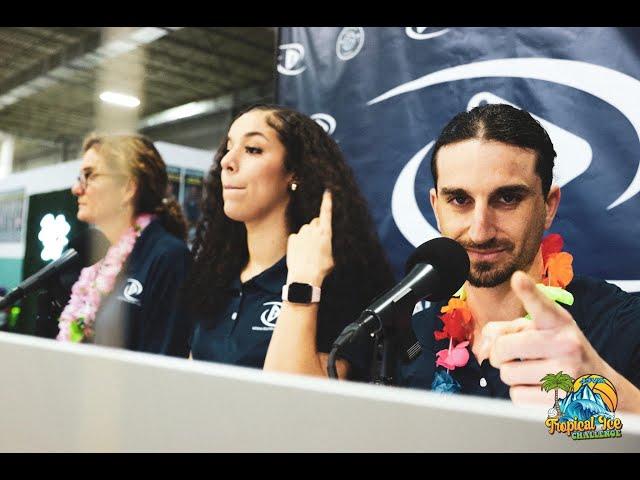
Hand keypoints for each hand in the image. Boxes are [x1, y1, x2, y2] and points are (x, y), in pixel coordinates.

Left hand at [286, 190, 334, 286]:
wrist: (304, 277)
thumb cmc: (322, 269)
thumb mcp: (333, 257)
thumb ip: (330, 244)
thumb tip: (328, 241)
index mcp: (326, 233)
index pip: (327, 213)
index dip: (328, 201)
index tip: (328, 191)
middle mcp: (313, 230)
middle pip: (316, 222)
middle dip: (317, 228)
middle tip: (318, 243)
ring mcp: (302, 233)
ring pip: (306, 229)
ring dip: (307, 236)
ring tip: (309, 251)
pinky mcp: (292, 238)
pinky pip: (297, 236)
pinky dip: (298, 242)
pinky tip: (301, 253)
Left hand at [477, 271, 603, 404]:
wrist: (597, 385)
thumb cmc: (559, 351)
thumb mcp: (540, 331)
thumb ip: (507, 329)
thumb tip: (483, 345)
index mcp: (559, 322)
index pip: (541, 306)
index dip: (529, 292)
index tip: (518, 278)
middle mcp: (566, 344)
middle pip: (504, 347)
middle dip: (499, 353)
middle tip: (510, 355)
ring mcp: (566, 373)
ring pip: (507, 374)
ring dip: (512, 374)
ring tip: (533, 371)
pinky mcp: (561, 399)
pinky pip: (516, 395)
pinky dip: (521, 393)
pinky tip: (539, 387)